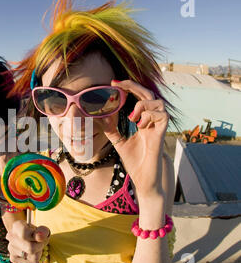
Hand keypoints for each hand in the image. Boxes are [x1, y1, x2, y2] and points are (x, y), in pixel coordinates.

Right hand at [6, 220, 49, 262]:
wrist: (26, 237)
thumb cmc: (36, 232)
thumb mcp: (42, 229)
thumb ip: (43, 231)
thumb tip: (40, 237)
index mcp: (17, 226)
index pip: (24, 235)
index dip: (37, 238)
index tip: (41, 237)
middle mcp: (11, 237)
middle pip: (30, 248)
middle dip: (40, 246)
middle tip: (40, 243)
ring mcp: (11, 248)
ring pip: (32, 257)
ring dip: (38, 253)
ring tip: (35, 247)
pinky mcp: (13, 259)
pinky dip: (36, 259)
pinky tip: (32, 253)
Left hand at [103, 80, 168, 201]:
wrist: (144, 179)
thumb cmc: (135, 161)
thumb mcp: (118, 142)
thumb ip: (111, 129)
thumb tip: (100, 116)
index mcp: (143, 120)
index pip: (139, 97)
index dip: (129, 87)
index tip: (113, 83)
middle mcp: (153, 121)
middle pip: (149, 94)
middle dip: (133, 86)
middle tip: (117, 84)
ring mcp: (158, 127)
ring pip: (158, 102)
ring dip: (142, 105)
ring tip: (132, 118)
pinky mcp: (162, 134)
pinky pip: (162, 115)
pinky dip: (149, 116)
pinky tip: (141, 126)